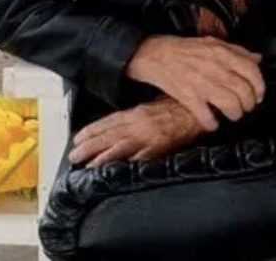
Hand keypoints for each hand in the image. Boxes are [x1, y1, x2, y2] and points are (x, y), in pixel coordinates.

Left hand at [69, 97, 205, 167]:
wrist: (201, 109)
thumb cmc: (183, 106)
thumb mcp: (158, 104)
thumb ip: (142, 113)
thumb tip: (129, 118)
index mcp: (138, 112)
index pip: (109, 121)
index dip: (91, 130)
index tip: (78, 138)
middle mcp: (139, 123)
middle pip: (108, 135)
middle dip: (88, 145)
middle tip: (74, 155)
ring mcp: (147, 135)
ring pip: (116, 146)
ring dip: (98, 156)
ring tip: (85, 165)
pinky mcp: (158, 147)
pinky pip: (136, 157)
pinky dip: (122, 163)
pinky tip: (112, 170)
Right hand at [124, 34, 264, 130]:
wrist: (156, 54)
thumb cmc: (186, 49)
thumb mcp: (214, 42)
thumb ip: (238, 51)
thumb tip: (257, 59)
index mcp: (223, 54)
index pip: (252, 72)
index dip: (259, 86)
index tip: (258, 94)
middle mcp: (216, 69)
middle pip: (244, 91)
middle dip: (249, 104)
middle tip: (247, 107)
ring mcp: (202, 84)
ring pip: (230, 104)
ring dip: (235, 114)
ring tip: (233, 115)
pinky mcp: (188, 97)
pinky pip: (205, 116)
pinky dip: (212, 123)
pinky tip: (213, 123)